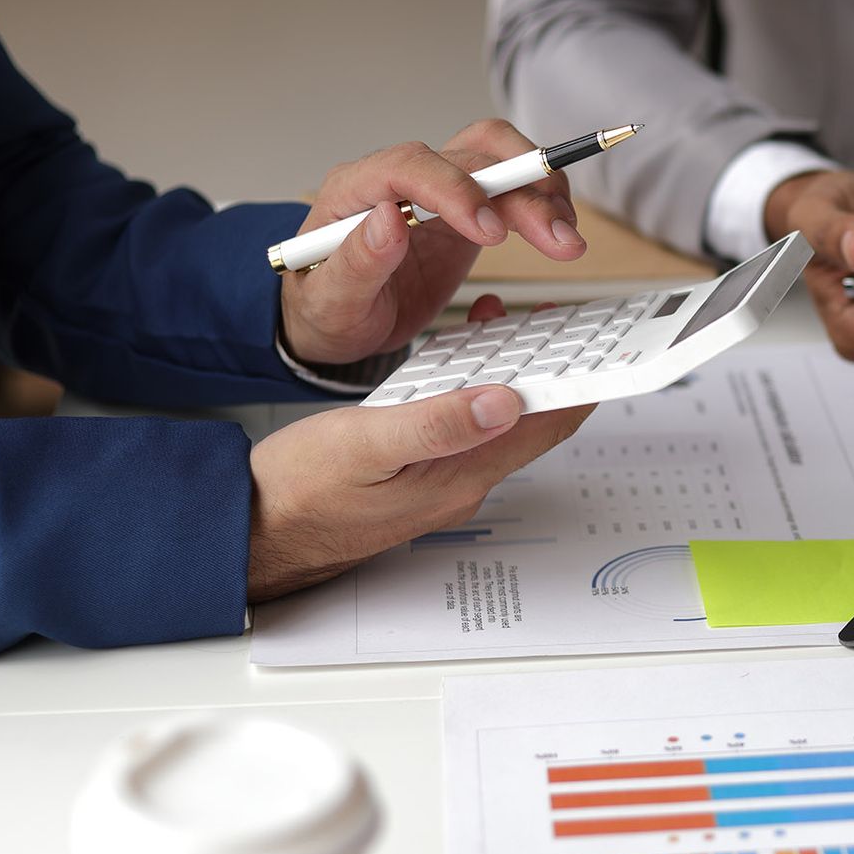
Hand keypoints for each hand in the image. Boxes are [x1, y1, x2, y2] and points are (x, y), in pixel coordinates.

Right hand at [247, 297, 591, 599]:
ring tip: (505, 325)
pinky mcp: (418, 475)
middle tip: (553, 320)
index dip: (580, 381)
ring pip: (498, 421)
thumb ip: (437, 423)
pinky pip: (465, 427)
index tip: (599, 340)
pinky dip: (472, 389)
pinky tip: (456, 363)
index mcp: (460, 475)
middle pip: (532, 421)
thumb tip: (506, 400)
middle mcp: (462, 483)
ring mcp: (442, 482)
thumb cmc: (298, 491)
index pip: (547, 425)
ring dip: (510, 374)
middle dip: (550, 368)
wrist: (254, 532)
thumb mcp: (365, 443)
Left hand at [279, 119, 585, 365]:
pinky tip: (558, 230)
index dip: (455, 189)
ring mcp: (435, 190)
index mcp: (354, 192)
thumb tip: (387, 217)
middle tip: (556, 239)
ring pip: (497, 155)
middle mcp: (400, 178)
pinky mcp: (463, 207)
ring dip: (541, 188)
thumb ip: (356, 262)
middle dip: (520, 194)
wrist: (340, 321)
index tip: (489, 233)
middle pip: (469, 158)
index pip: (409, 165)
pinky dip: (541, 199)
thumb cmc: (327, 310)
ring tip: (566, 236)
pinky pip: (509, 182)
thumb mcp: (331, 301)